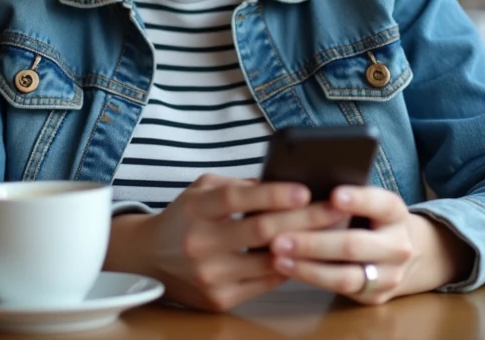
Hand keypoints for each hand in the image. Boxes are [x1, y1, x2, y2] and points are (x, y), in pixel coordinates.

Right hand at [106, 174, 345, 311]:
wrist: (148, 258)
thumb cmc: (185, 217)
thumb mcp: (202, 190)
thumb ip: (239, 185)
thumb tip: (284, 184)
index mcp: (197, 208)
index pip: (238, 198)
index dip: (273, 194)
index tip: (305, 189)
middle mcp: (201, 242)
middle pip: (262, 231)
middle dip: (305, 218)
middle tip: (336, 209)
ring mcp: (211, 275)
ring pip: (270, 260)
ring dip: (306, 246)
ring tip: (333, 232)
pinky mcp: (219, 299)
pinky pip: (266, 282)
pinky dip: (289, 267)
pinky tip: (309, 255)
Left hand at [269, 186, 472, 304]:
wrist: (400, 252)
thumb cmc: (368, 217)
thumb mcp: (366, 201)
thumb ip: (341, 196)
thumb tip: (298, 189)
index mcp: (396, 213)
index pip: (380, 204)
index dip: (358, 199)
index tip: (333, 195)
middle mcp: (398, 246)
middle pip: (354, 245)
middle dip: (314, 242)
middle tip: (279, 236)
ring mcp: (390, 275)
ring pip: (345, 275)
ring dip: (307, 267)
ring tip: (277, 256)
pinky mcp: (375, 296)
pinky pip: (339, 290)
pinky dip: (310, 278)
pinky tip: (286, 268)